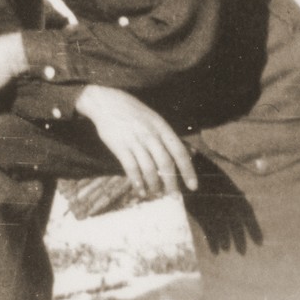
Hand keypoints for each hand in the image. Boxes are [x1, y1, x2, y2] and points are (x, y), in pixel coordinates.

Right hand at [74, 85, 197, 194]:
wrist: (106, 102)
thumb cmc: (134, 112)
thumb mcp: (155, 119)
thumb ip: (169, 137)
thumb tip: (190, 153)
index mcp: (162, 127)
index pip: (179, 152)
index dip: (187, 171)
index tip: (193, 186)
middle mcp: (150, 135)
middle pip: (165, 164)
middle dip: (171, 183)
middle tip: (174, 196)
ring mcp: (134, 141)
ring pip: (149, 168)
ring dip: (154, 184)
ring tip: (156, 193)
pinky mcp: (119, 146)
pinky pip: (131, 168)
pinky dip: (137, 182)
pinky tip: (141, 190)